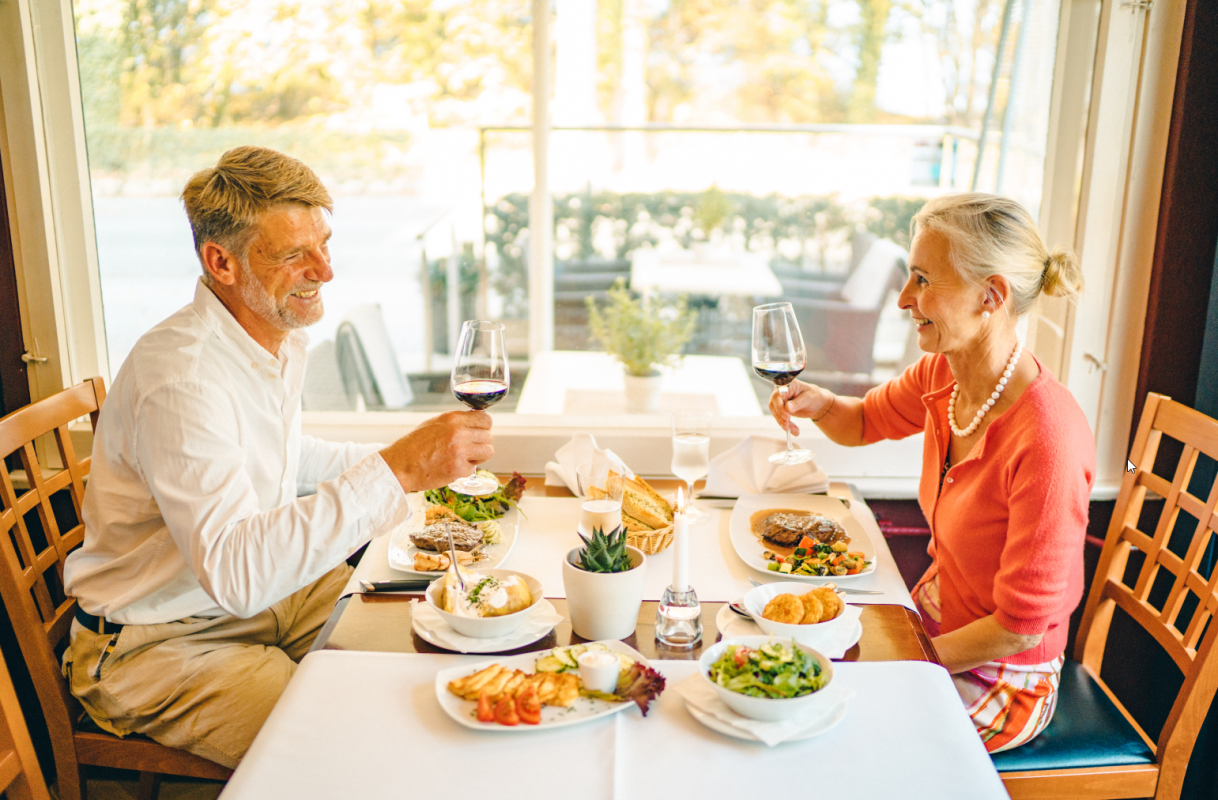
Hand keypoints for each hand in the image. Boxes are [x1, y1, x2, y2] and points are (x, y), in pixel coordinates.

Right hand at [379, 410, 493, 493]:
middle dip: (481, 444)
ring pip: (487, 452)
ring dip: (478, 457)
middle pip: (488, 436)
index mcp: (453, 419)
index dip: (484, 427)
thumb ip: (456, 422)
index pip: (486, 419)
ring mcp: (460, 451)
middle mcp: (458, 433)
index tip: (478, 433)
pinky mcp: (458, 469)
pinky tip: (451, 467)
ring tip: (463, 458)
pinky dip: (465, 470)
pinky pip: (474, 468)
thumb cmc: (414, 445)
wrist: (400, 465)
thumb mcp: (434, 424)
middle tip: (469, 449)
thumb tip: (475, 422)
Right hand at [767, 381, 830, 435]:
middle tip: (788, 424)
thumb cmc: (814, 396)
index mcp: (787, 384)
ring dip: (784, 423)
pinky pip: (781, 419)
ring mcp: (780, 402)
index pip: (778, 394)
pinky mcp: (781, 411)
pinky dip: (787, 426)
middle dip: (780, 416)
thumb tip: (787, 408)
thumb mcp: (808, 398)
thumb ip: (797, 403)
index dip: (779, 405)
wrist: (817, 403)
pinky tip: (794, 431)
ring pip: (776, 414)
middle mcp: (780, 392)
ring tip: (794, 430)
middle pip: (774, 405)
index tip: (787, 416)